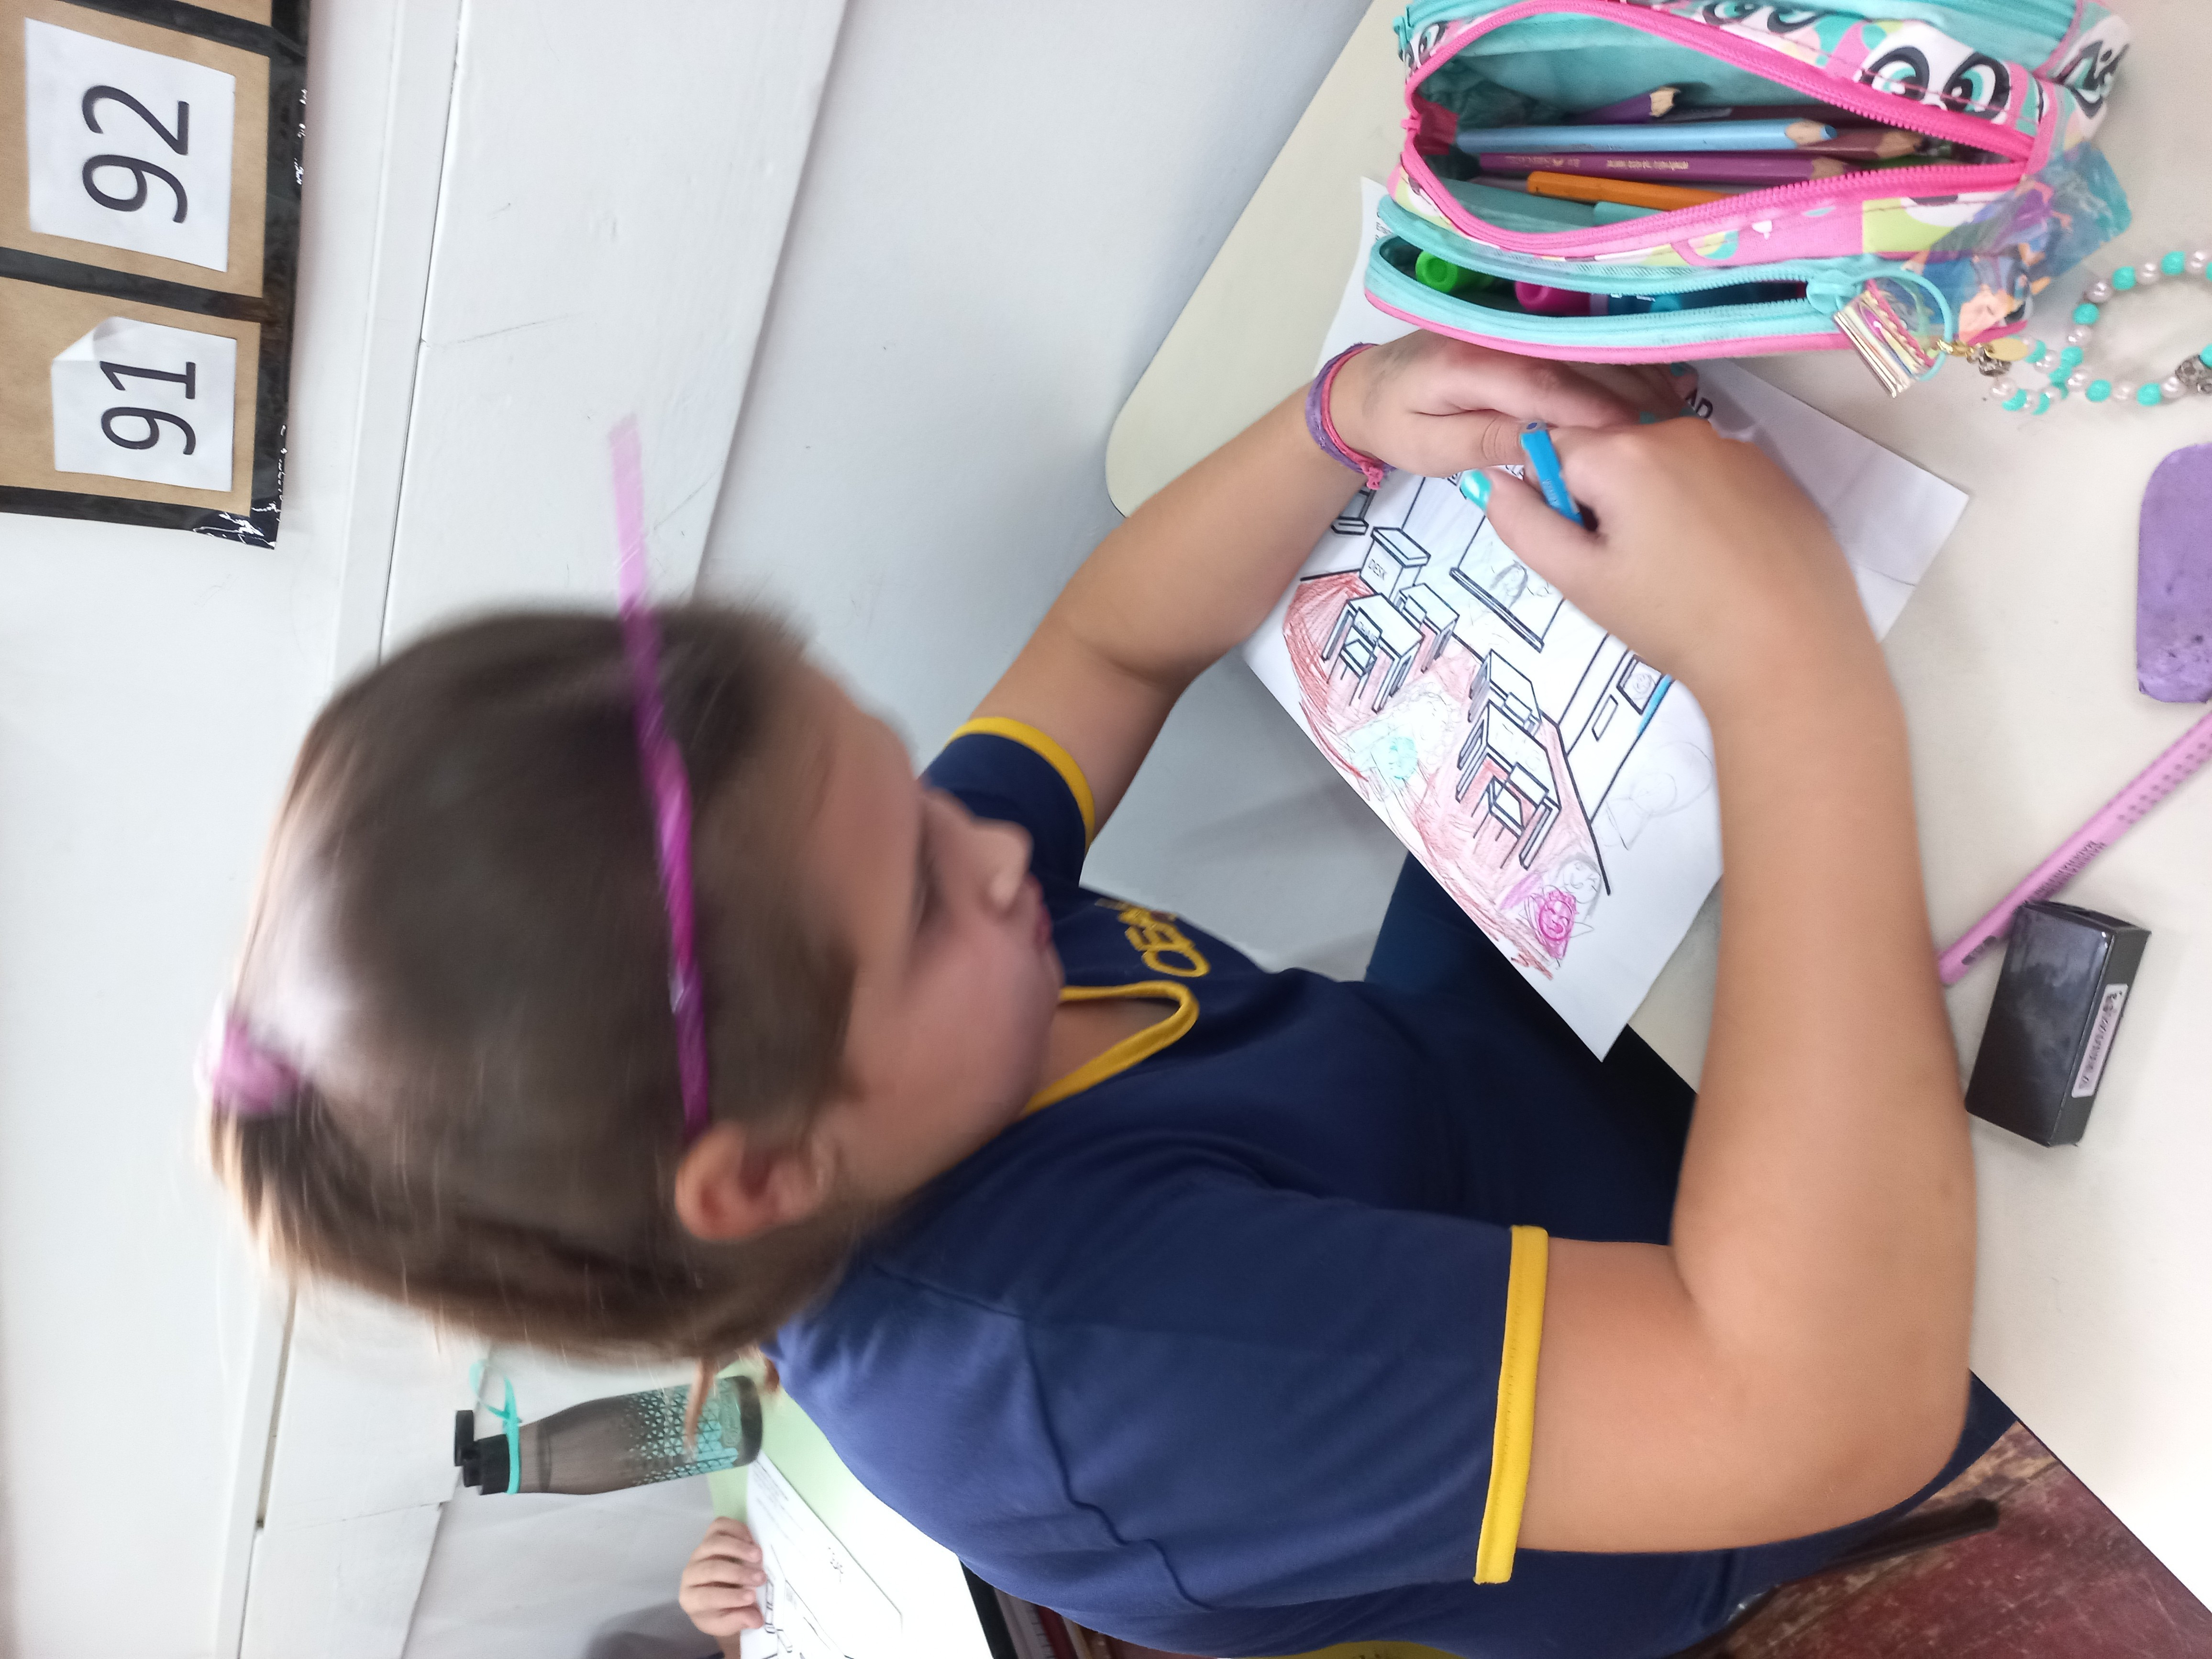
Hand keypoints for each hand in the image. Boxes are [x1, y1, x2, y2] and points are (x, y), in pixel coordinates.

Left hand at [679, 1517, 767, 1640]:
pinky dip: (736, 1529)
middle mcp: (690, 1573)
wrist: (716, 1594)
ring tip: (758, 1557)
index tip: (752, 1597)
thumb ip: (739, 1620)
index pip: (706, 1597)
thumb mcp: (726, 1623)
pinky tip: (751, 1540)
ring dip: (738, 1549)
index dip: (729, 1597)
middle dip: (738, 1573)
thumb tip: (756, 1619)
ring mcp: (699, 1552)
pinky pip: (719, 1526)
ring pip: (714, 1543)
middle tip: (760, 1578)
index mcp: (691, 1599)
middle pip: (711, 1569)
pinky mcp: (709, 1537)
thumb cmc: (720, 1611)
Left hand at [1326, 334, 1692, 476]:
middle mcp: (1494, 331)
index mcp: (1464, 360)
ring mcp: (1511, 323)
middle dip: (1624, 391)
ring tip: (1674, 407)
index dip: (1590, 409)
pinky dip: (1614, 359)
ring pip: (1581, 345)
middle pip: (1572, 358)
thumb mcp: (1428, 448)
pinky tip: (1650, 381)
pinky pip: (1574, 340)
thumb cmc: (1394, 423)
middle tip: (1672, 427)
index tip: (1633, 437)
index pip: (1540, 383)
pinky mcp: (1521, 326)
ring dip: (1630, 373)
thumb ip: (1484, 441)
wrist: (1364, 387)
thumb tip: (1545, 443)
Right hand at [1478, 418, 1876, 707]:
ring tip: (1679, 569)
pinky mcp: (1774, 472)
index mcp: (1622, 453)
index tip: (1587, 551)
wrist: (1790, 653)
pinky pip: (1713, 477)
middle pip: (1611, 454)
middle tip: (1631, 570)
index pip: (1552, 451)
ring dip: (1655, 503)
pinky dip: (1703, 509)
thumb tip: (1493, 482)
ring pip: (1663, 465)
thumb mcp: (1581, 581)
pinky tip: (1719, 561)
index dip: (1556, 503)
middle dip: (1607, 501)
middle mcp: (1678, 431)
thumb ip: (1524, 526)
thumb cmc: (1676, 621)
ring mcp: (1734, 448)